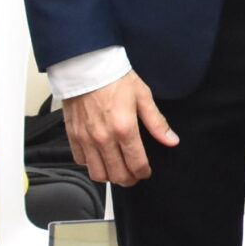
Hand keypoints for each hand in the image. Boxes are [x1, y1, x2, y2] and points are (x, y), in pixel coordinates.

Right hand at [63, 71, 179, 186]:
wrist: (87, 66)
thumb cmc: (114, 78)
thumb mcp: (143, 97)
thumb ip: (157, 123)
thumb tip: (172, 140)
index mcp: (125, 129)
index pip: (136, 165)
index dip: (144, 173)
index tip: (146, 171)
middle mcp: (104, 138)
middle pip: (117, 175)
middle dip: (129, 179)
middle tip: (134, 174)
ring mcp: (86, 139)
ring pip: (98, 174)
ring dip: (109, 176)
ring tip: (117, 169)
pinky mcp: (73, 136)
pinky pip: (81, 161)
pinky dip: (91, 164)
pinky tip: (99, 156)